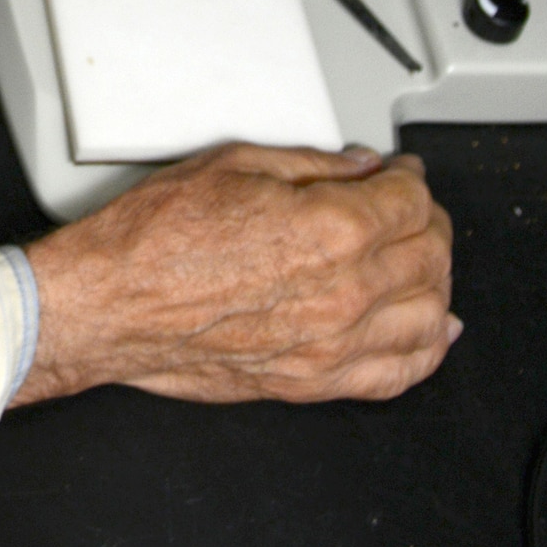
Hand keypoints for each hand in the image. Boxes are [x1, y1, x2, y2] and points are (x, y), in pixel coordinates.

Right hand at [12, 143, 456, 406]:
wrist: (112, 303)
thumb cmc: (156, 236)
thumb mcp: (234, 164)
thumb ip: (310, 165)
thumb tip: (357, 167)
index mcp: (328, 230)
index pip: (409, 201)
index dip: (412, 176)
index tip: (404, 171)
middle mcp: (342, 292)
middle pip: (428, 254)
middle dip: (428, 221)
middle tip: (412, 204)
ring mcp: (333, 345)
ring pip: (427, 313)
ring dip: (434, 278)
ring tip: (419, 256)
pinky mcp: (314, 382)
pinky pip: (399, 373)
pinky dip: (427, 348)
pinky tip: (432, 328)